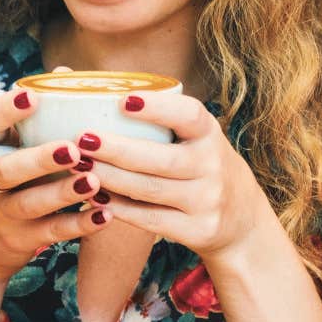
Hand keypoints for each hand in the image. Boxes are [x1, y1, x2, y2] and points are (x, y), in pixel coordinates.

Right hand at [0, 84, 108, 281]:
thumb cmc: (8, 181)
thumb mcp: (9, 149)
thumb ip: (35, 116)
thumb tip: (65, 73)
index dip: (5, 110)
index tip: (32, 97)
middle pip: (6, 169)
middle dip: (38, 159)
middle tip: (72, 149)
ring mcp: (4, 213)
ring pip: (29, 203)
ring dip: (62, 193)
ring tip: (93, 181)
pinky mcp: (23, 240)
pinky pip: (52, 232)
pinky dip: (79, 224)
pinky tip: (106, 215)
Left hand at [75, 92, 272, 257]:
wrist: (242, 219)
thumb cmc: (202, 165)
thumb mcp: (197, 138)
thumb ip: (161, 120)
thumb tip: (93, 90)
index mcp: (210, 134)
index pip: (189, 115)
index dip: (157, 108)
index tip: (123, 100)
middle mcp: (213, 166)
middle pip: (160, 158)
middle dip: (116, 149)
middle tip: (82, 139)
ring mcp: (206, 201)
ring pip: (149, 190)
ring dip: (109, 178)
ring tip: (79, 166)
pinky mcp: (197, 231)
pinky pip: (150, 219)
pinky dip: (119, 208)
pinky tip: (94, 197)